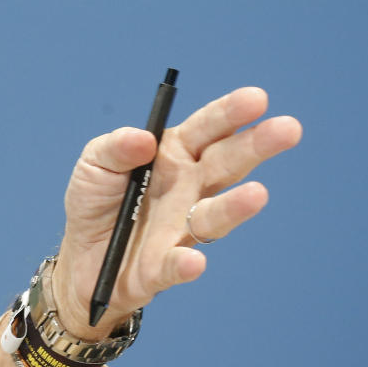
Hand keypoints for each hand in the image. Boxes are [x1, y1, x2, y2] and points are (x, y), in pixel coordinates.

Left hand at [50, 87, 301, 339]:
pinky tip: (193, 261)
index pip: (209, 128)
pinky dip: (186, 265)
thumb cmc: (96, 199)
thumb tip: (143, 139)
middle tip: (287, 129)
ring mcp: (181, 229)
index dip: (232, 113)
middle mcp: (189, 189)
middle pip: (226, 164)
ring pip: (214, 216)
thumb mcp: (95, 162)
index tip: (258, 98)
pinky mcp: (164, 268)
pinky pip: (178, 265)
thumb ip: (114, 147)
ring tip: (257, 194)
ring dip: (235, 207)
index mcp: (175, 154)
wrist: (79, 256)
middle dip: (256, 145)